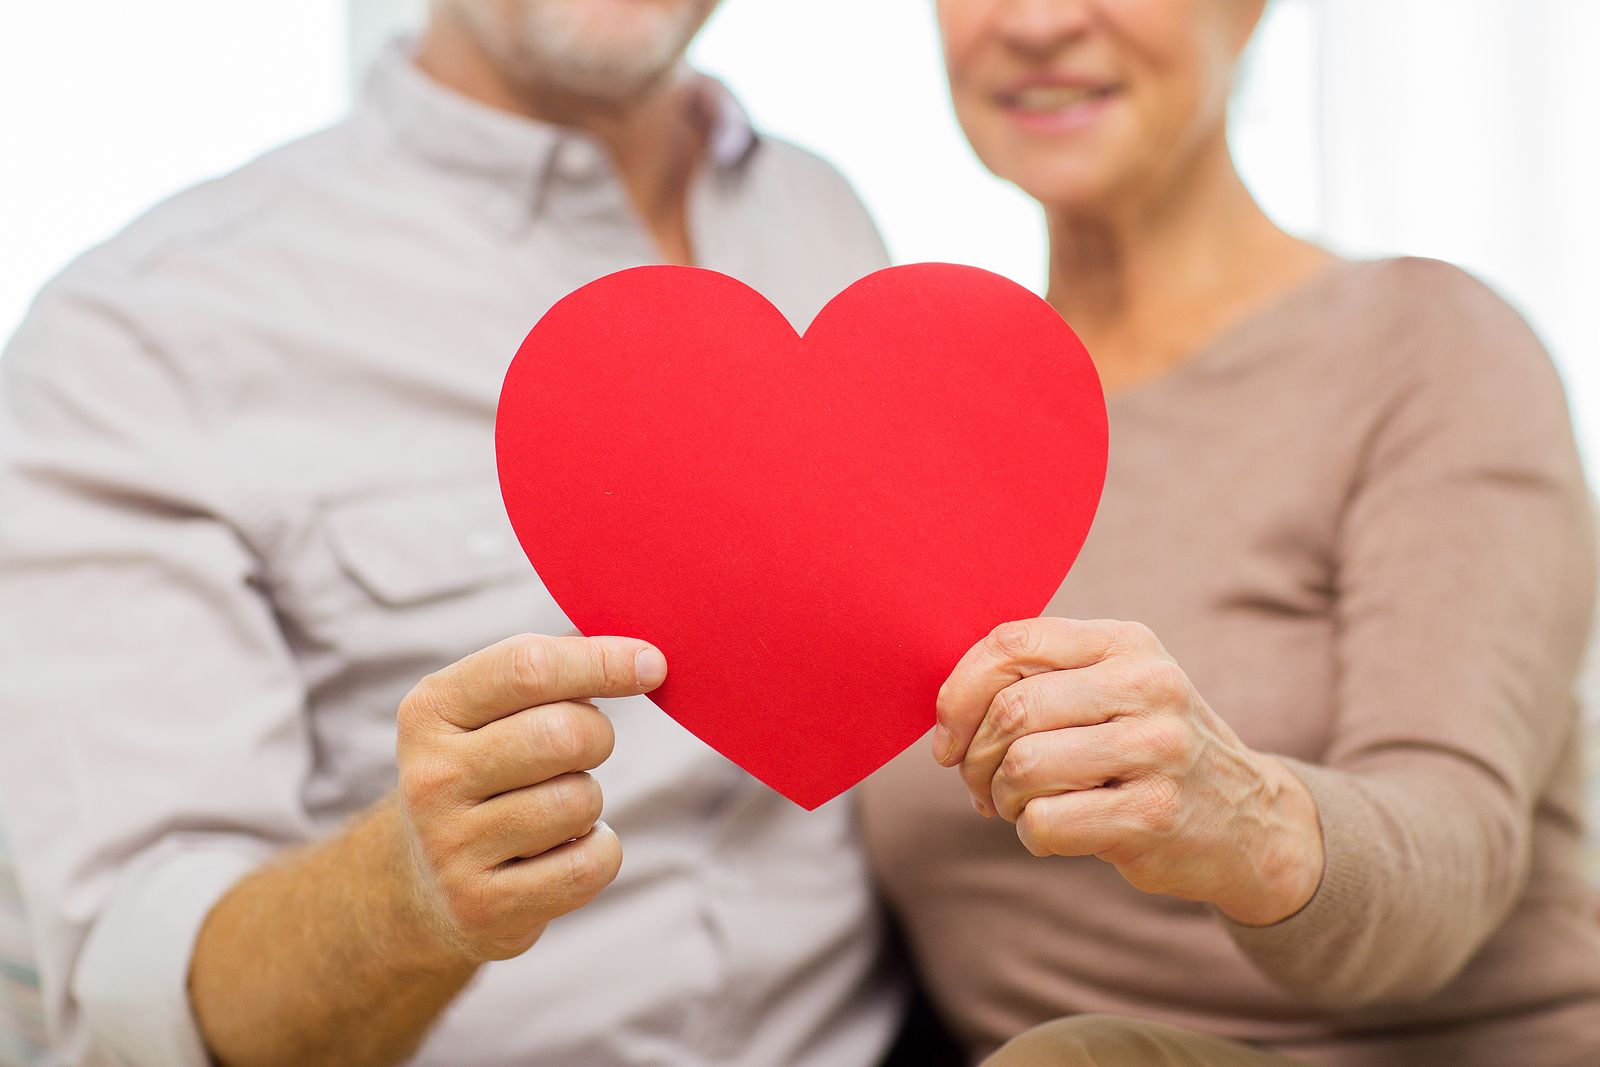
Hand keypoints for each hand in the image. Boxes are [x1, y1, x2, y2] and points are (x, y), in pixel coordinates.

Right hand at [394, 633, 666, 959]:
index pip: (529, 667)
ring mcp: (451, 847)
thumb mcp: (489, 711)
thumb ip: (553, 670)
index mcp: (431, 710)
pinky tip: (564, 851)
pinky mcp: (484, 906)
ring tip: (554, 807)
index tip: (652, 664)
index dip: (603, 661)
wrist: (425, 885)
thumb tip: (642, 654)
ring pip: (578, 801)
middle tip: (586, 749)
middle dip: (598, 736)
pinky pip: (588, 865)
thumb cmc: (485, 773)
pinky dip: (599, 852)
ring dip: (589, 801)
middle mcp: (431, 777)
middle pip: (562, 734)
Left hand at [932, 618, 1323, 925]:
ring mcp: (1158, 749)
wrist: (1247, 821)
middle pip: (1011, 710)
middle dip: (975, 758)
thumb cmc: (1146, 750)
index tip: (948, 738)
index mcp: (1125, 642)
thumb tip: (946, 710)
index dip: (959, 693)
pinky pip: (1046, 822)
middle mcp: (1148, 685)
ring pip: (1023, 766)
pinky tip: (1053, 831)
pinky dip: (1030, 833)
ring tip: (1019, 806)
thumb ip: (1039, 678)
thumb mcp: (1111, 689)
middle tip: (980, 785)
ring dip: (1001, 798)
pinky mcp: (1154, 814)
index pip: (1011, 642)